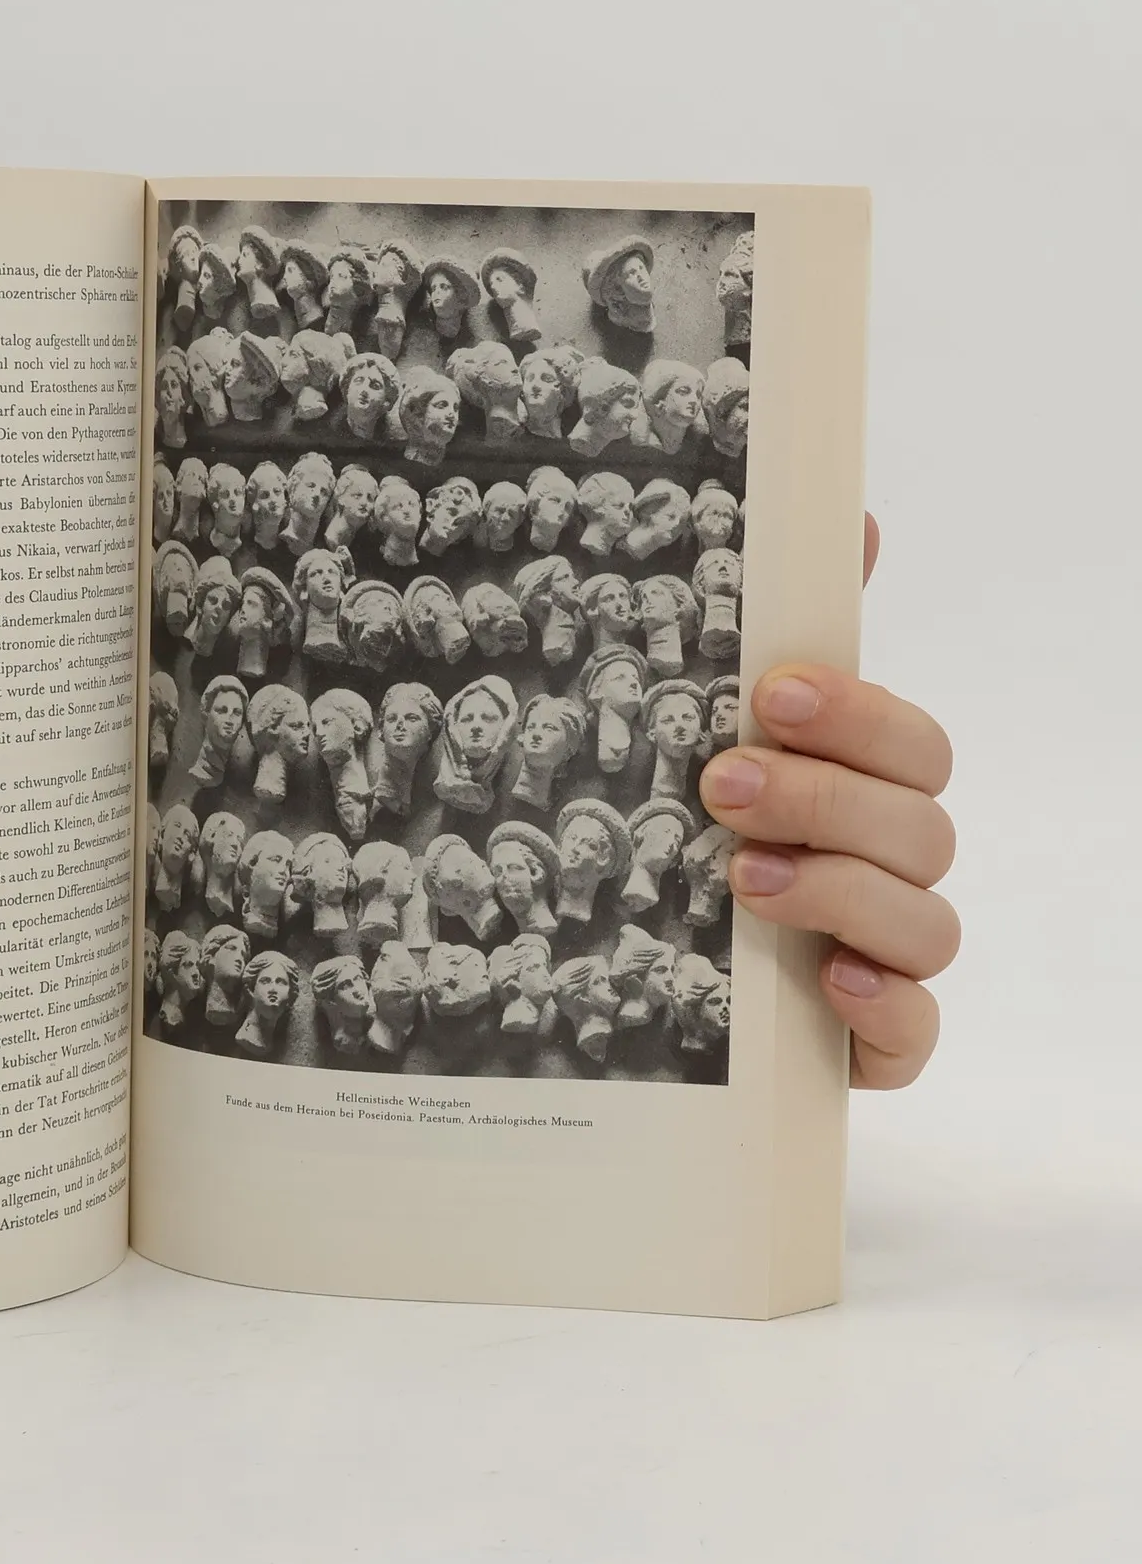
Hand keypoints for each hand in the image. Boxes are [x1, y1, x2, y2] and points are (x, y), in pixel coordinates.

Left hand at [698, 515, 957, 1088]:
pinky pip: (915, 1034)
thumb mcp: (711, 737)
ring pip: (927, 923)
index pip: (912, 743)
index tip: (768, 692)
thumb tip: (856, 520)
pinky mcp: (873, 1043)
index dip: (855, 713)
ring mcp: (889, 958)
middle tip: (721, 785)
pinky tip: (826, 981)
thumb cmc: (692, 842)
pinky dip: (883, 1008)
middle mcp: (890, 870)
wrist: (636, 983)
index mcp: (866, 791)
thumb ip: (779, 637)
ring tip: (744, 881)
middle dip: (825, 797)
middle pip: (920, 825)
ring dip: (841, 891)